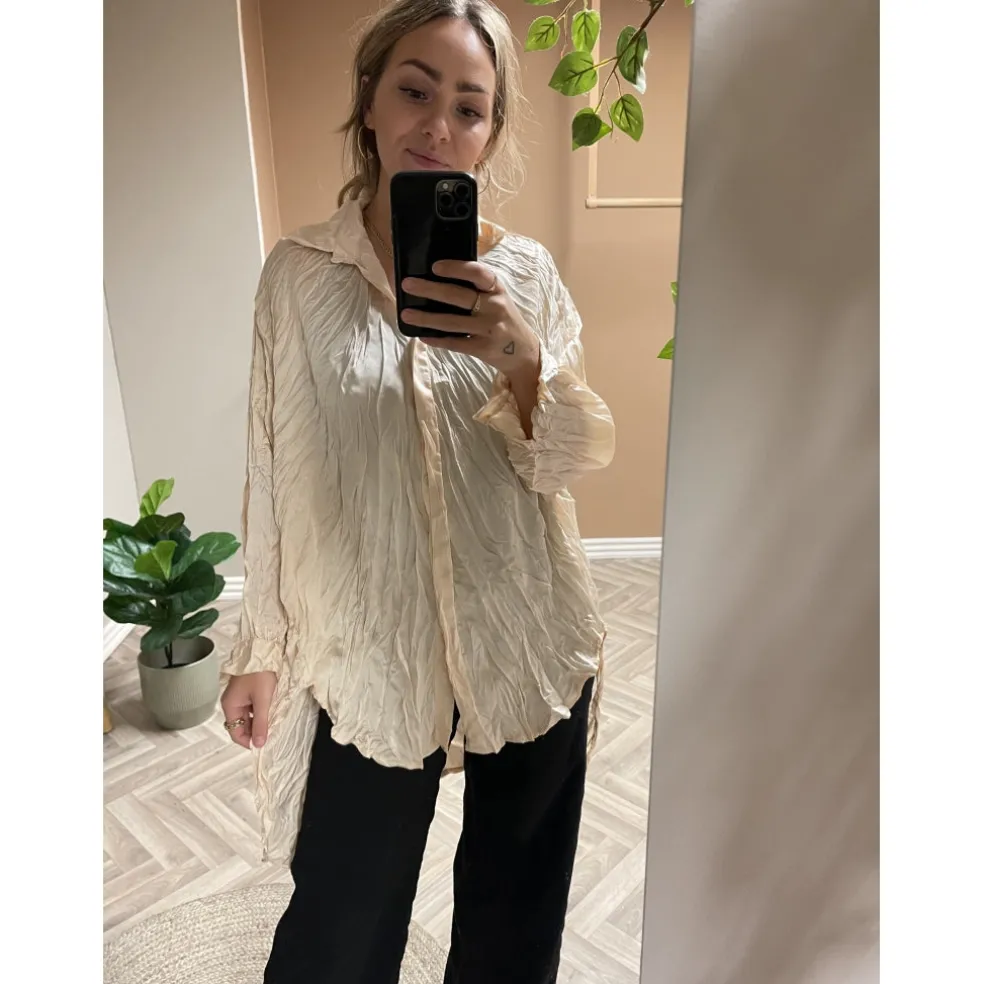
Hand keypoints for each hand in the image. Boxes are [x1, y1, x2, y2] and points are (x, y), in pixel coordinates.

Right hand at [220, 671, 276, 749]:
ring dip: (258, 722)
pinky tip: (270, 712)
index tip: (262, 745)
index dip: (248, 741)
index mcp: (230, 705)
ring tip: (272, 723)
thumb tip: (259, 743)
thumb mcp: (262, 700)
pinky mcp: (247, 692)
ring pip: (248, 717)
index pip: (235, 732)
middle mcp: (232, 702)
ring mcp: (239, 697)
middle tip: (270, 735)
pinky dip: (260, 713)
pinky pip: (252, 708)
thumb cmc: (260, 672)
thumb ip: (260, 723)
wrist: (263, 652)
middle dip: (254, 732)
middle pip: (241, 726)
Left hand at [400, 261, 540, 378]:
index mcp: (497, 289)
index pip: (479, 273)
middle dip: (430, 289)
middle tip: (408, 284)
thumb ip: (477, 288)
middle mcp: (495, 307)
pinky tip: (422, 336)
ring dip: (426, 318)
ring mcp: (489, 329)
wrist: (523, 351)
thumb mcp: (497, 297)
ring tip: (406, 314)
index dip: (457, 268)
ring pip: (452, 322)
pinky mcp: (483, 349)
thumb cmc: (503, 318)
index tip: (435, 266)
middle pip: (459, 296)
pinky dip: (437, 340)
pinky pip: (455, 343)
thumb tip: (439, 277)